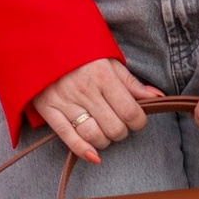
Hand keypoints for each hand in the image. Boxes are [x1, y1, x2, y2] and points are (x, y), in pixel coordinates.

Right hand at [31, 56, 164, 163]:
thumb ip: (131, 82)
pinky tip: (94, 155)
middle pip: (114, 128)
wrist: (42, 43)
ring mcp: (65, 101)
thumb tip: (156, 97)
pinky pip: (68, 138)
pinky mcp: (48, 110)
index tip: (136, 120)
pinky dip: (83, 150)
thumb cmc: (80, 53)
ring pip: (94, 136)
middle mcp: (85, 90)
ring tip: (105, 132)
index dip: (138, 122)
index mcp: (103, 75)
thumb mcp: (108, 60)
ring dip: (105, 141)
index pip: (130, 112)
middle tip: (119, 124)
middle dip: (122, 132)